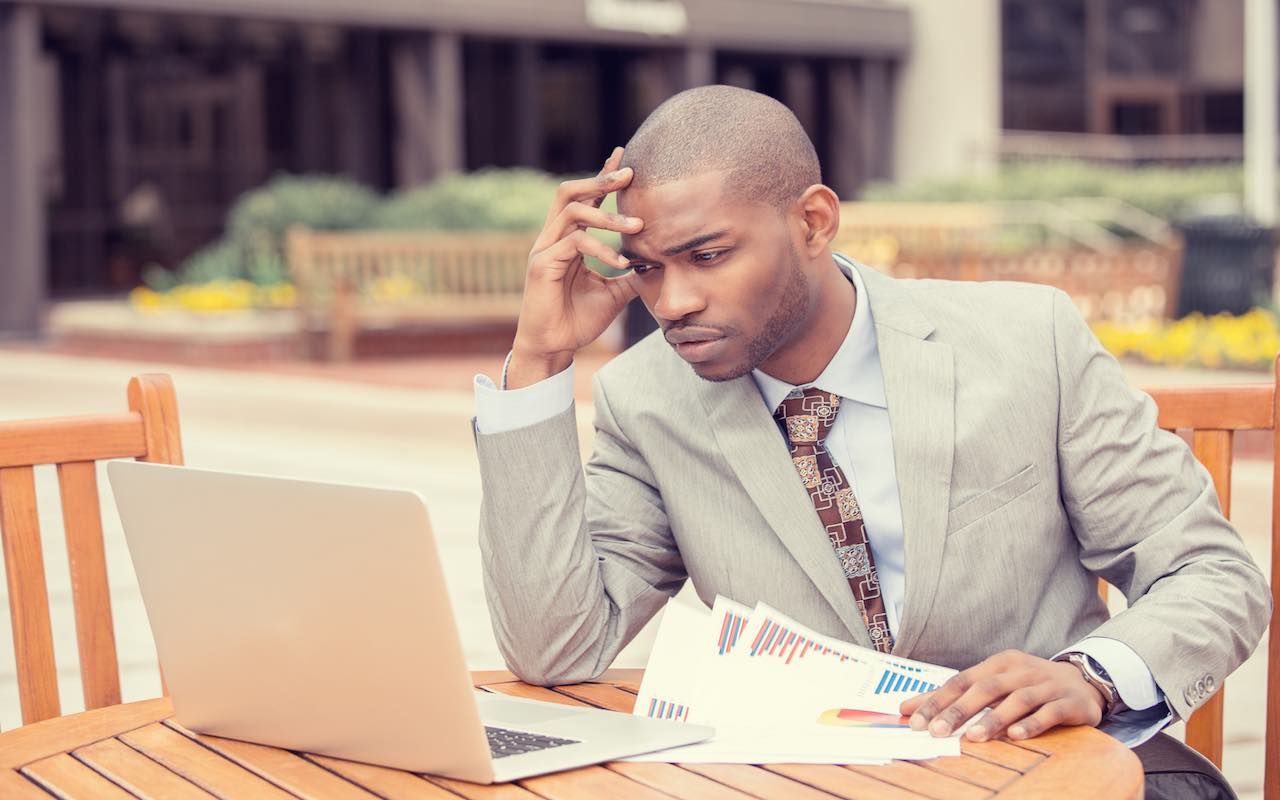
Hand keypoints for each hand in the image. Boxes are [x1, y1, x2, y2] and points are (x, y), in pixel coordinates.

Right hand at [508, 146, 643, 388]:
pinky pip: (573, 243)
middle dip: (601, 179)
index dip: (603, 176)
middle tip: (630, 174)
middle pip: (570, 191)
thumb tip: (656, 264)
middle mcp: (553, 238)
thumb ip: (630, 274)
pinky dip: (600, 249)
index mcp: (567, 239)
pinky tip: (620, 263)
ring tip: (638, 226)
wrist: (554, 348)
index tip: (625, 158)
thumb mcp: (613, 293)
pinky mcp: (542, 265)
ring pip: (572, 211)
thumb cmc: (578, 320)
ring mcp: (545, 249)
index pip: (585, 198)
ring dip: (608, 215)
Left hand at [899, 650, 1105, 741]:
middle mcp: (1021, 670)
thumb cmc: (1026, 685)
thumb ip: (954, 697)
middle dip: (959, 710)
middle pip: (986, 688)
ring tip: (973, 737)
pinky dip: (1032, 724)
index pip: (962, 680)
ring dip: (994, 718)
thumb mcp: (993, 683)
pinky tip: (1016, 736)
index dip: (938, 700)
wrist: (1083, 681)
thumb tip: (907, 708)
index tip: (916, 721)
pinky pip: (1049, 713)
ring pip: (1018, 700)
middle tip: (937, 731)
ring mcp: (1047, 685)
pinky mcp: (1069, 702)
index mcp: (999, 663)